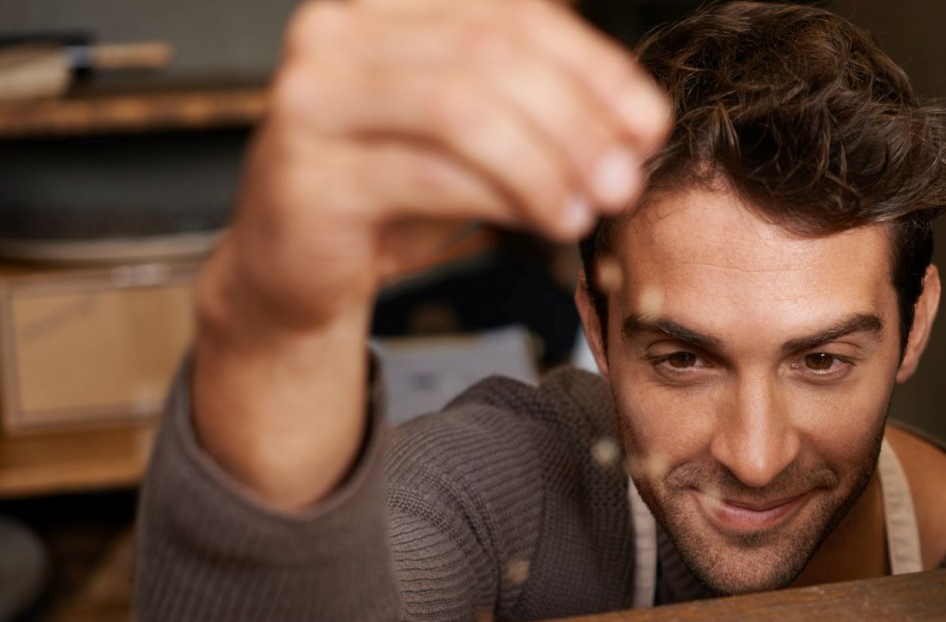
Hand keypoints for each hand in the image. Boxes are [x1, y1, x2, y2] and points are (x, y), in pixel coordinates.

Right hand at [205, 0, 671, 338]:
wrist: (297, 271)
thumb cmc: (393, 192)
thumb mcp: (476, 137)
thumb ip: (541, 110)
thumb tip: (639, 123)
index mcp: (386, 4)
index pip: (508, 10)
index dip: (592, 64)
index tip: (648, 122)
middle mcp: (336, 30)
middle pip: (489, 53)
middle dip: (576, 118)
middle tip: (626, 178)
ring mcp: (313, 96)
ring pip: (460, 109)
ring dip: (545, 162)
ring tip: (590, 207)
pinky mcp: (307, 171)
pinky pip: (427, 173)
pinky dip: (502, 197)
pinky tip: (545, 222)